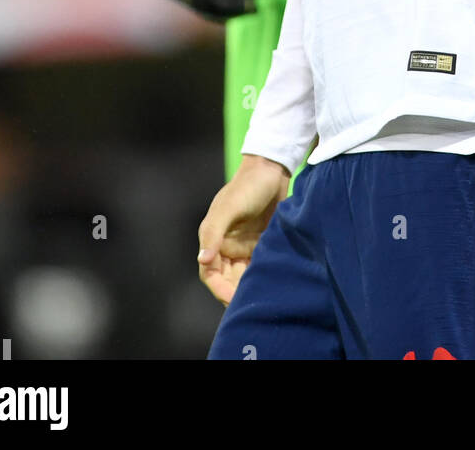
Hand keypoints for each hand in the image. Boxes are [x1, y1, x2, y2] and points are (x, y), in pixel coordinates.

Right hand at [198, 156, 290, 304]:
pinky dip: (261, 276)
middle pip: (226, 278)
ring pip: (242, 275)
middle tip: (250, 305)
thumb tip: (202, 260)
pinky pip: (258, 266)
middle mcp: (226, 245)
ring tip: (261, 298)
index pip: (209, 272)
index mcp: (213, 237)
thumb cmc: (247, 186)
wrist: (272, 169)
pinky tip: (271, 285)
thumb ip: (214, 233)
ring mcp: (244, 245)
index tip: (232, 300)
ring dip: (247, 287)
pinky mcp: (261, 243)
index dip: (218, 288)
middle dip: (234, 293)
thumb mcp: (229, 208)